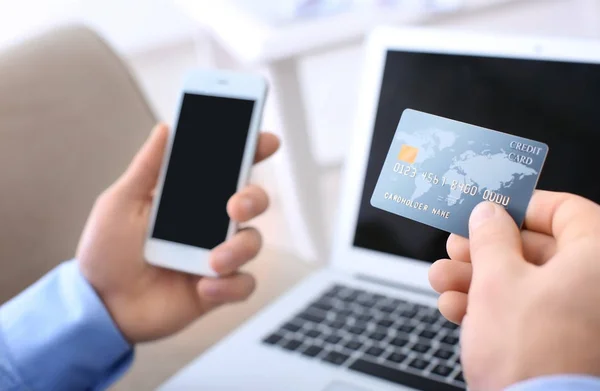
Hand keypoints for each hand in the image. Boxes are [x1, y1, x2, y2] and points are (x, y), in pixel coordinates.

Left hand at [76, 123, 278, 343]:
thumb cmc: (107, 251)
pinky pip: (244, 284)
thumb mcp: (121, 203)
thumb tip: (166, 128)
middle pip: (252, 201)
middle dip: (253, 199)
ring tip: (212, 263)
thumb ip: (147, 168)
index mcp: (191, 199)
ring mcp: (217, 255)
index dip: (252, 152)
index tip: (267, 141)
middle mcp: (210, 224)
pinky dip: (230, 285)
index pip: (228, 169)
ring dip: (238, 249)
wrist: (101, 305)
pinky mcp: (218, 288)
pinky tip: (202, 287)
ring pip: (252, 242)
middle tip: (235, 207)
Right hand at [429, 191, 599, 389]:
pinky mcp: (564, 345)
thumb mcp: (497, 280)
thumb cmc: (531, 353)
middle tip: (457, 247)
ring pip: (528, 283)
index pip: (565, 210)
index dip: (521, 207)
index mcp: (598, 259)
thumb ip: (490, 237)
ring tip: (443, 280)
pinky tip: (457, 309)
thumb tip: (489, 214)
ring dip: (478, 279)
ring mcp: (583, 319)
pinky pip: (529, 313)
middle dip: (486, 249)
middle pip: (538, 249)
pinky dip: (492, 308)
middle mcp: (598, 287)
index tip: (490, 210)